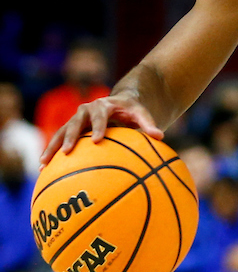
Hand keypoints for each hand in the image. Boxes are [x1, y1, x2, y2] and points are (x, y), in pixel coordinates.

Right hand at [41, 94, 163, 164]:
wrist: (117, 102)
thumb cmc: (130, 110)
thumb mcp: (140, 113)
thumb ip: (148, 123)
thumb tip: (161, 136)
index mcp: (103, 105)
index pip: (100, 115)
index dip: (98, 126)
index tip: (97, 140)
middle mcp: (86, 110)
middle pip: (76, 122)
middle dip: (71, 135)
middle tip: (67, 151)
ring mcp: (76, 119)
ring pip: (61, 131)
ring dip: (52, 146)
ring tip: (44, 163)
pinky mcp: (69, 128)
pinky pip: (57, 140)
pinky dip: (50, 152)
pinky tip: (42, 168)